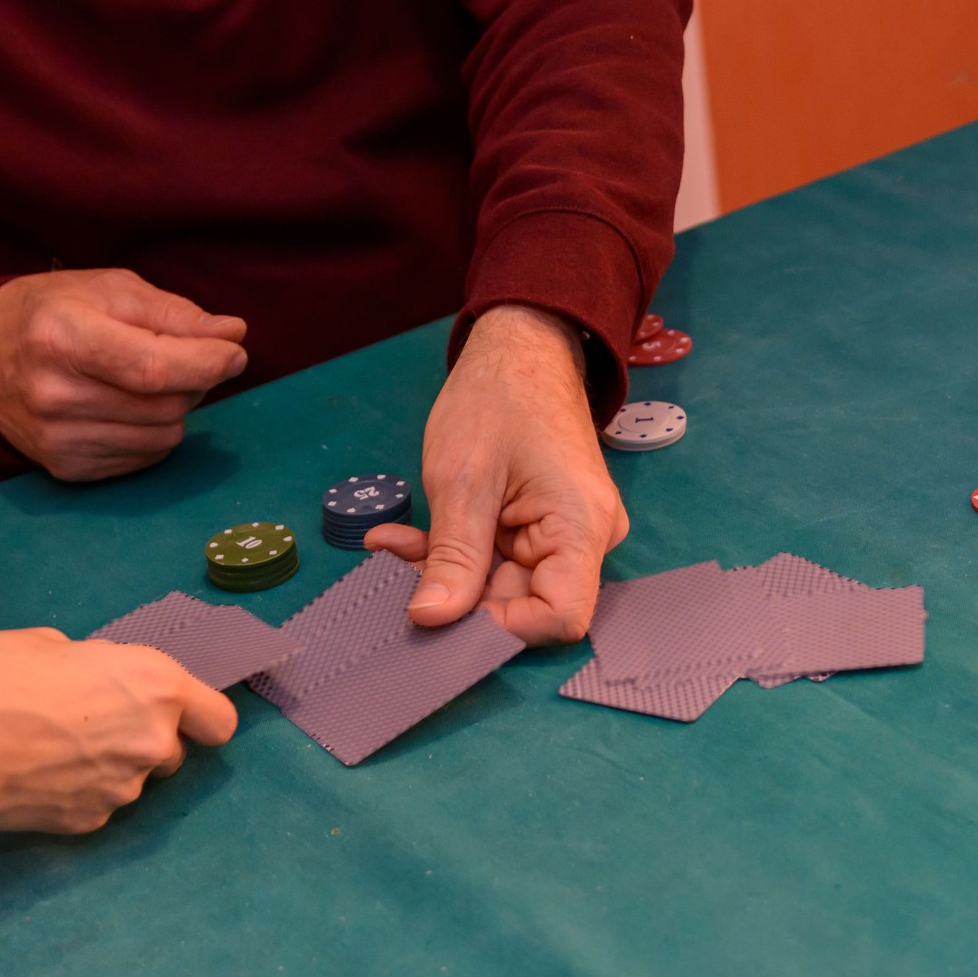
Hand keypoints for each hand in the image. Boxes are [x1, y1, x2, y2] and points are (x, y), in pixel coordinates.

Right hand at [0, 269, 248, 480]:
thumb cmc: (54, 313)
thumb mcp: (110, 291)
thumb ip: (175, 314)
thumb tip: (233, 334)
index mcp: (61, 337)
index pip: (153, 368)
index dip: (206, 364)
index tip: (234, 354)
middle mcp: (52, 394)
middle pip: (166, 405)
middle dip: (193, 381)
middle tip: (182, 357)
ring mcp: (56, 438)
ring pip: (163, 436)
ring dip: (175, 408)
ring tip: (147, 381)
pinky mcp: (65, 468)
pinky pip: (145, 457)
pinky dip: (153, 432)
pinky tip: (127, 407)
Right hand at [0, 629, 236, 832]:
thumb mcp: (48, 644)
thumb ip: (93, 666)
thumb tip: (92, 679)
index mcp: (155, 686)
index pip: (220, 721)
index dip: (200, 718)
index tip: (176, 715)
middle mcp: (152, 742)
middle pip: (173, 752)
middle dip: (143, 740)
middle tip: (89, 724)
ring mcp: (122, 790)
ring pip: (132, 781)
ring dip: (108, 768)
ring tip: (49, 749)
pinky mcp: (88, 824)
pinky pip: (96, 805)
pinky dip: (76, 793)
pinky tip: (34, 776)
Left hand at [365, 305, 628, 644]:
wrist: (521, 348)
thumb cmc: (498, 397)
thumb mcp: (462, 480)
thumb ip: (453, 557)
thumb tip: (432, 619)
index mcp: (581, 526)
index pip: (559, 618)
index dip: (500, 628)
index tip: (443, 613)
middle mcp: (585, 539)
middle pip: (524, 603)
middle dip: (456, 594)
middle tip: (393, 570)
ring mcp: (565, 533)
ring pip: (501, 584)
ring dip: (444, 570)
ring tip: (391, 544)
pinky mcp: (541, 527)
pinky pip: (497, 559)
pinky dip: (452, 553)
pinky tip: (405, 537)